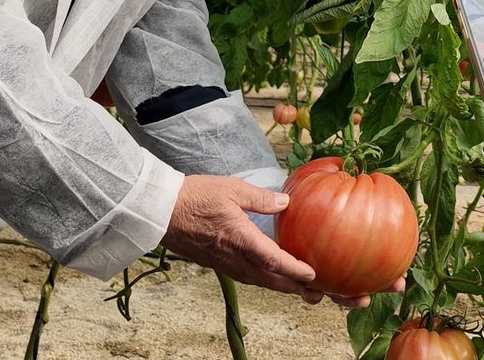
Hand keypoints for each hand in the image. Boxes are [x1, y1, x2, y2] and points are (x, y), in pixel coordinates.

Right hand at [161, 175, 387, 307]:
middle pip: (273, 281)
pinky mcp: (222, 264)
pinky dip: (269, 281)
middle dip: (299, 289)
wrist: (160, 212)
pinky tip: (277, 278)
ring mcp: (228, 264)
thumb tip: (286, 202)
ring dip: (285, 288)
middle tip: (323, 295)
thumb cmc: (195, 197)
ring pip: (263, 282)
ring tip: (307, 292)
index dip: (297, 271)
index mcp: (242, 241)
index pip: (275, 262)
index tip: (316, 276)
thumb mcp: (232, 189)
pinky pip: (250, 278)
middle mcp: (236, 259)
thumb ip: (262, 198)